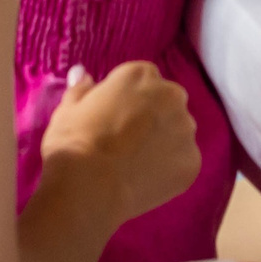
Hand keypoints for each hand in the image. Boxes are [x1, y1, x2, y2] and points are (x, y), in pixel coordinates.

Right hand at [40, 61, 199, 224]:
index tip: (112, 119)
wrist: (90, 187)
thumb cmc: (74, 142)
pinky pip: (182, 161)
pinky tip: (146, 180)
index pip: (140, 80)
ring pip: (177, 132)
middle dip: (152, 117)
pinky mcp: (192, 161)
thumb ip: (81, 89)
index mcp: (141, 74)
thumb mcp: (67, 109)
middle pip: (165, 102)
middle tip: (125, 142)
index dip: (126, 100)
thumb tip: (84, 75)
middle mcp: (171, 95)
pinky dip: (169, 169)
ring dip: (163, 141)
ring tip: (135, 164)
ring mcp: (185, 129)